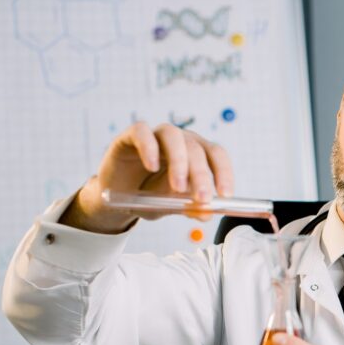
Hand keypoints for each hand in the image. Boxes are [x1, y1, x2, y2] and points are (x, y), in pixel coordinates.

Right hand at [61, 121, 233, 233]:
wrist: (118, 196)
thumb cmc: (150, 195)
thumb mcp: (172, 206)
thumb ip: (190, 207)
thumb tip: (207, 213)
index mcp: (196, 153)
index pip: (216, 155)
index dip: (223, 173)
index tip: (225, 195)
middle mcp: (179, 140)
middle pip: (196, 148)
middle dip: (202, 175)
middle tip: (202, 198)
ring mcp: (156, 135)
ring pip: (173, 137)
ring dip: (180, 162)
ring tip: (177, 187)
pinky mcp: (131, 136)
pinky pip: (142, 132)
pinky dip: (149, 147)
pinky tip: (152, 166)